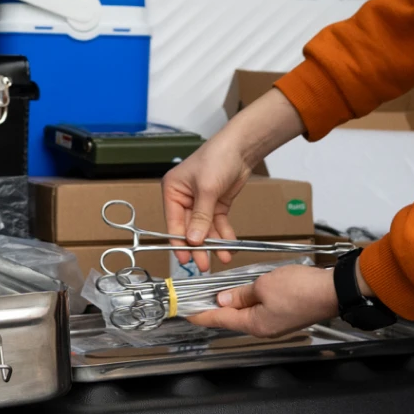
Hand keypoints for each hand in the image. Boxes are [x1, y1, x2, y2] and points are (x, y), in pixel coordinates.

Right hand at [160, 139, 249, 269]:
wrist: (241, 148)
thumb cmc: (217, 158)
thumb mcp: (207, 189)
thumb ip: (201, 217)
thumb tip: (194, 240)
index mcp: (172, 191)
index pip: (173, 222)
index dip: (179, 242)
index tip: (186, 258)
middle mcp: (184, 198)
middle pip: (190, 229)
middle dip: (199, 247)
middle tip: (204, 265)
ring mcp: (200, 203)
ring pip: (205, 229)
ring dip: (214, 244)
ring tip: (222, 258)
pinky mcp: (216, 204)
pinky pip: (217, 224)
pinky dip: (223, 235)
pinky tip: (229, 247)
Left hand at [185, 264, 338, 337]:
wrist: (332, 291)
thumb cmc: (302, 290)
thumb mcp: (264, 285)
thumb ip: (241, 293)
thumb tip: (224, 299)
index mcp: (255, 324)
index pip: (219, 320)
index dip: (201, 315)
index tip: (187, 313)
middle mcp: (263, 329)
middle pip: (231, 319)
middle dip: (214, 309)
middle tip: (198, 300)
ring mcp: (275, 324)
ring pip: (246, 314)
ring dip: (232, 305)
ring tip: (218, 293)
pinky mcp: (284, 317)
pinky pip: (259, 311)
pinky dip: (248, 302)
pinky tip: (244, 293)